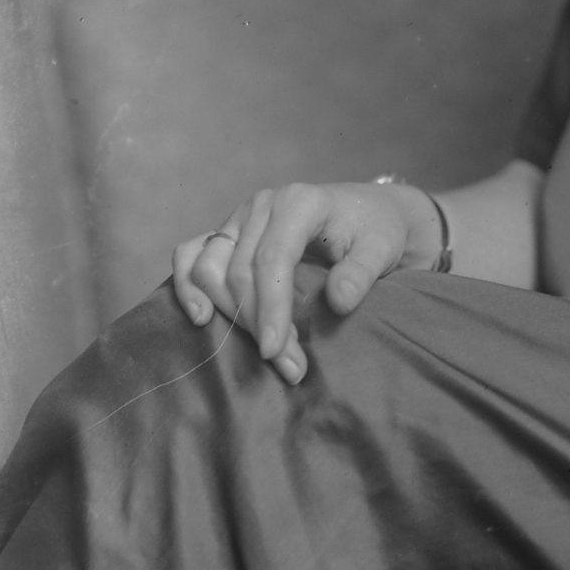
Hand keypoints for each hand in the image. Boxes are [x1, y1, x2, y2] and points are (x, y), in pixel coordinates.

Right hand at [171, 180, 441, 383]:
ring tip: (266, 350)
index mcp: (299, 202)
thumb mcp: (382, 248)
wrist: (370, 213)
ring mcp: (240, 217)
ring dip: (229, 315)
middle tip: (290, 366)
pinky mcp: (227, 233)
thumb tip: (339, 301)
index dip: (271, 310)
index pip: (272, 260)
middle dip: (259, 324)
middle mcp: (262, 205)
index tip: (278, 353)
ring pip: (210, 268)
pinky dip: (187, 286)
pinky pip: (190, 255)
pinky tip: (199, 317)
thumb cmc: (376, 231)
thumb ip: (362, 273)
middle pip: (239, 272)